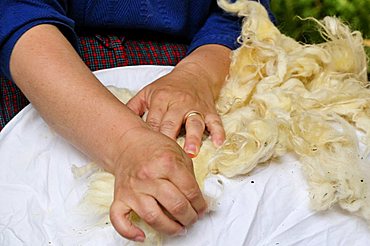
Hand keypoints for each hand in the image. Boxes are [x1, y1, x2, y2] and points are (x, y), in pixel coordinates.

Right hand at [109, 126, 206, 241]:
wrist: (127, 143)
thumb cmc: (153, 148)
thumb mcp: (178, 153)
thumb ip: (189, 175)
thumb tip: (198, 199)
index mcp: (167, 163)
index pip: (190, 191)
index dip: (200, 204)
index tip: (201, 209)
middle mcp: (149, 177)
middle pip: (176, 206)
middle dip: (189, 217)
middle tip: (192, 218)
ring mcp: (133, 189)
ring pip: (153, 217)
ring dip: (170, 228)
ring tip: (178, 228)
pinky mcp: (120, 197)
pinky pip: (120, 219)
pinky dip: (129, 231)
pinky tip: (141, 235)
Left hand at [127, 66, 224, 156]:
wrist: (195, 73)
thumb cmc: (169, 86)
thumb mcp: (148, 91)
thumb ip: (134, 107)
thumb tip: (117, 124)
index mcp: (162, 99)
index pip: (154, 120)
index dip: (150, 136)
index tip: (146, 152)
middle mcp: (179, 103)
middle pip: (172, 123)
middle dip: (169, 138)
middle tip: (166, 156)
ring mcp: (196, 107)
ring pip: (195, 123)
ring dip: (194, 138)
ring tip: (192, 152)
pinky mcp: (210, 110)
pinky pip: (216, 122)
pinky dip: (219, 132)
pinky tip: (219, 143)